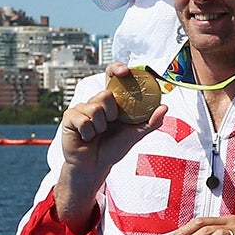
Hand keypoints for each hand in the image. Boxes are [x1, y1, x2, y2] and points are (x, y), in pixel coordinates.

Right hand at [53, 64, 167, 222]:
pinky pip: (83, 120)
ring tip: (98, 134)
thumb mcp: (135, 135)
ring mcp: (81, 108)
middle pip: (105, 94)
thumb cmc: (113, 148)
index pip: (112, 77)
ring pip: (95, 108)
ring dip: (100, 126)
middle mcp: (96, 101)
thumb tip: (165, 107)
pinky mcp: (69, 117)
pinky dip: (88, 133)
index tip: (125, 71)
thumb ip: (150, 122)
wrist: (95, 166)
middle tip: (111, 125)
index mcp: (112, 101)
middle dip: (112, 113)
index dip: (116, 69)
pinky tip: (86, 138)